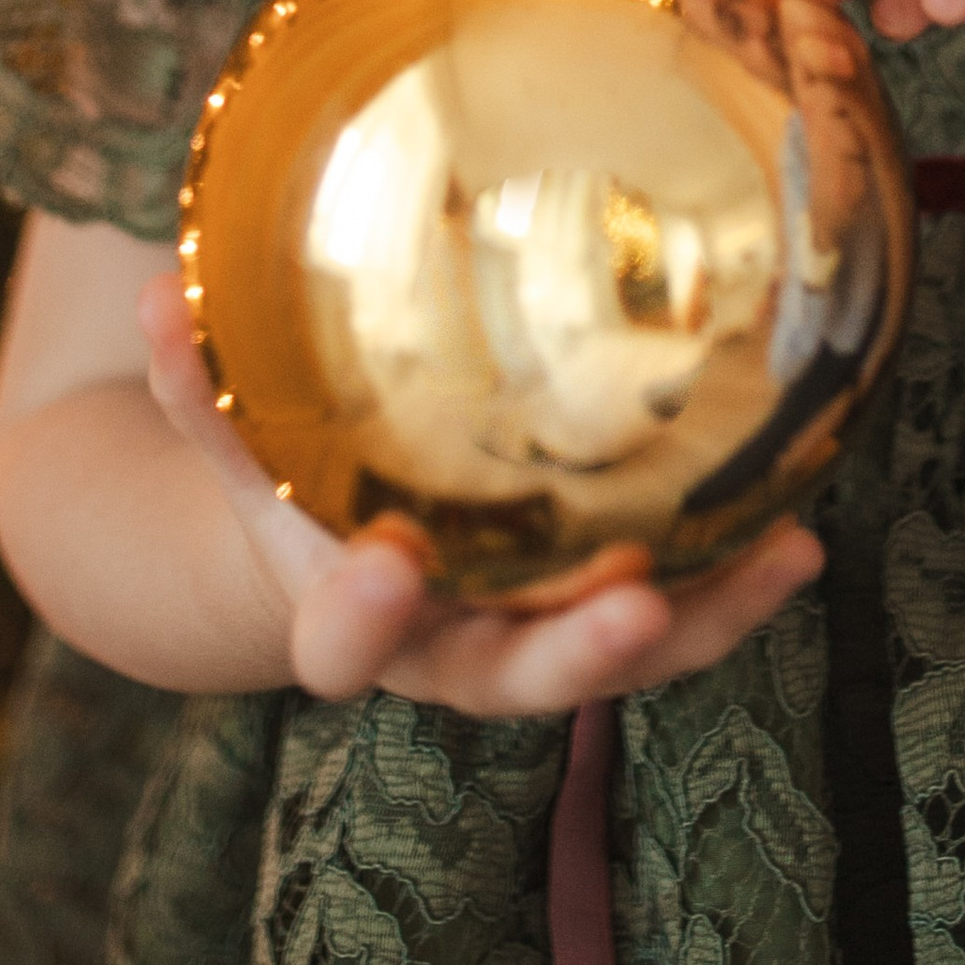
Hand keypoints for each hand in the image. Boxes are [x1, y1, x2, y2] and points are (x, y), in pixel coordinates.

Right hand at [135, 272, 822, 712]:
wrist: (323, 565)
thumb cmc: (280, 487)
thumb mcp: (229, 440)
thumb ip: (193, 383)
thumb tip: (162, 287)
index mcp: (344, 614)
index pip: (341, 639)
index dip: (362, 615)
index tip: (382, 566)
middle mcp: (447, 650)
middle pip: (516, 678)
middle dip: (576, 650)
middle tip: (634, 611)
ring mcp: (526, 640)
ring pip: (617, 657)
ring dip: (699, 620)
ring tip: (777, 563)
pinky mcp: (593, 616)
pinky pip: (673, 615)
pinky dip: (734, 583)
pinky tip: (801, 538)